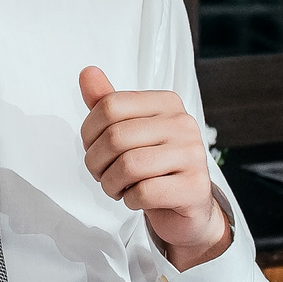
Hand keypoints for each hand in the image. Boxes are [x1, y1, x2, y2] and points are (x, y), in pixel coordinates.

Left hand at [78, 65, 231, 269]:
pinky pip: (144, 192)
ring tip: (117, 187)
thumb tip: (87, 73)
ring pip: (128, 166)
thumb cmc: (154, 167)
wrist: (186, 208)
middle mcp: (183, 123)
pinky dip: (129, 200)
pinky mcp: (194, 186)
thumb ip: (107, 104)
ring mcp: (193, 154)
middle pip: (115, 136)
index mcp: (166, 103)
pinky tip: (136, 198)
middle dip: (96, 162)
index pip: (110, 105)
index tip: (93, 148)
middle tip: (101, 174)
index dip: (89, 132)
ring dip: (110, 183)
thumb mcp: (128, 131)